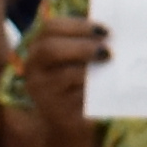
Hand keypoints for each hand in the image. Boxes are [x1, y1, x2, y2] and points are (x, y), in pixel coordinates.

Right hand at [11, 6, 113, 126]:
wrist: (68, 121)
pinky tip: (108, 85)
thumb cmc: (78, 80)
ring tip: (110, 65)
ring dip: (91, 68)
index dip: (79, 26)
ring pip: (64, 74)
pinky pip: (77, 97)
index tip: (106, 30)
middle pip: (50, 49)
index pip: (51, 27)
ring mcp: (42, 91)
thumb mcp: (79, 59)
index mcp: (39, 47)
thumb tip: (113, 33)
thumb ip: (90, 43)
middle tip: (108, 51)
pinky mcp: (56, 111)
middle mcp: (34, 67)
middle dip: (82, 47)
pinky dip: (95, 89)